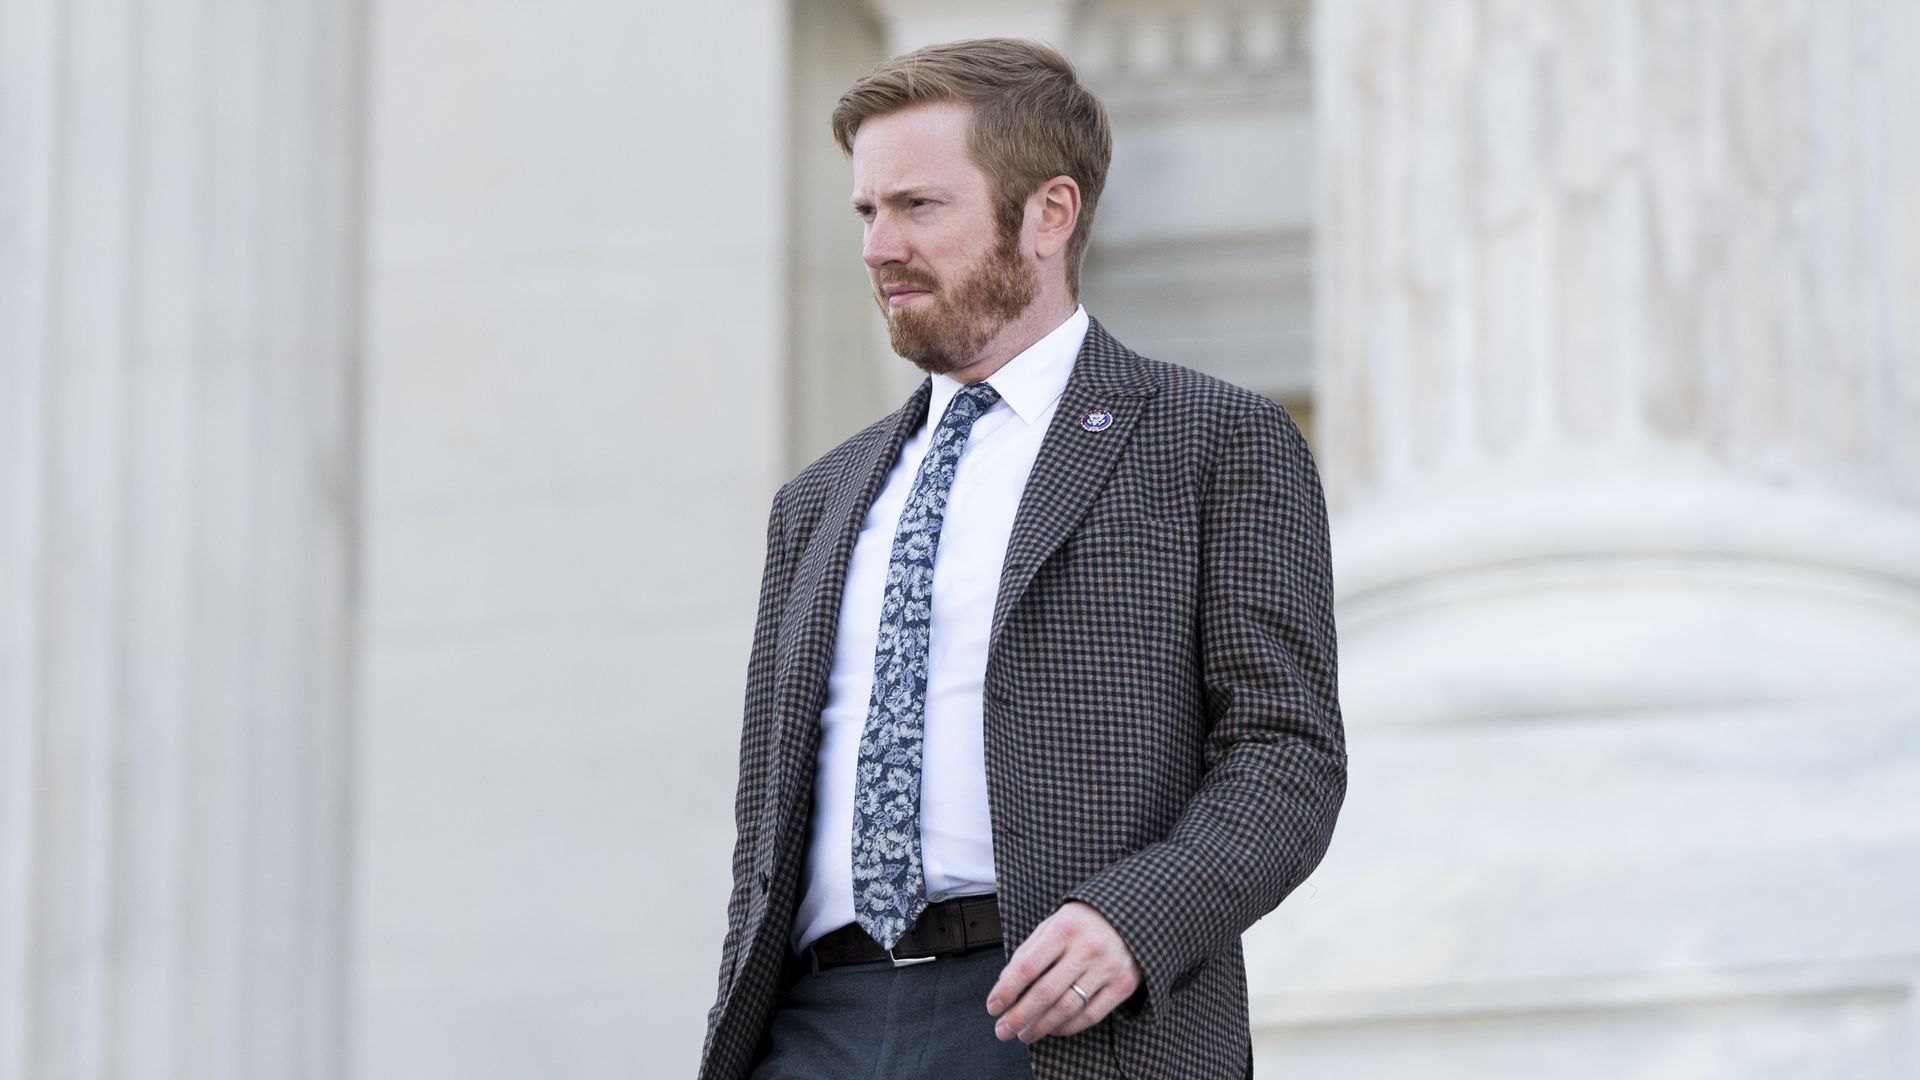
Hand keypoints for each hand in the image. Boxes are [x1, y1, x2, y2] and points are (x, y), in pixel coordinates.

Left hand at [985, 901, 1141, 1043]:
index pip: (1028, 966)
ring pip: (1067, 1008)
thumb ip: (1030, 950)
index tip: (993, 1007)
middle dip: (1019, 1015)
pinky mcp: (1124, 984)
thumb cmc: (1085, 921)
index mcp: (1065, 928)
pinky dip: (1068, 1027)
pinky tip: (1053, 1029)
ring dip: (1041, 1026)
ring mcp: (1108, 968)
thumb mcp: (1054, 923)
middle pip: (1045, 992)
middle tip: (1002, 1030)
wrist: (1134, 913)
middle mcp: (1087, 948)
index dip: (1007, 991)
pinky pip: (1091, 1015)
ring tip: (1025, 1034)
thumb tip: (1005, 984)